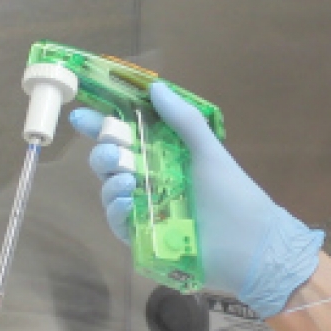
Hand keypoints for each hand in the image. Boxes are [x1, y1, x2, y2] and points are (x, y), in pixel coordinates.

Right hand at [71, 82, 323, 318]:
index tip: (81, 117)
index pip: (127, 137)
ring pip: (110, 191)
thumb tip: (155, 87)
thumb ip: (183, 120)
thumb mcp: (208, 151)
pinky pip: (118, 222)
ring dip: (110, 180)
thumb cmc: (231, 193)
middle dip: (104, 152)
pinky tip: (126, 200)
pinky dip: (115, 209)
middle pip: (111, 162)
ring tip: (126, 179)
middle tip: (113, 149)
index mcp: (165, 157)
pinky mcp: (143, 238)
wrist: (248, 243)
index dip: (102, 126)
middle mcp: (151, 181)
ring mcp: (145, 210)